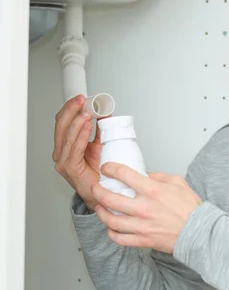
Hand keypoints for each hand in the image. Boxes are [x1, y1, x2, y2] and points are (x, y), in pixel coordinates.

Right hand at [53, 94, 107, 210]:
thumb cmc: (100, 172)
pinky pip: (74, 149)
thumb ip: (101, 129)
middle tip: (81, 100)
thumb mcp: (101, 144)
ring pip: (66, 136)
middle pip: (61, 126)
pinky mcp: (69, 168)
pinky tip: (87, 126)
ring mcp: (63, 160)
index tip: (80, 98)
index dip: (69, 108)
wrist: (104, 192)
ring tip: (86, 112)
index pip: (63, 122)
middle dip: (71, 110)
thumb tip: (106, 113)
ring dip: (77, 122)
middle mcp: (61, 152)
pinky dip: (80, 136)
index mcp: (66, 145)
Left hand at [92, 163, 201, 253]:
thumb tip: (143, 175)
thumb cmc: (190, 208)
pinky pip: (118, 238)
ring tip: (100, 207)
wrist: (198, 232)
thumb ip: (158, 176)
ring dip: (100, 212)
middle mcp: (144, 207)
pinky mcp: (142, 240)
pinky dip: (111, 232)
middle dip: (97, 190)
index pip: (124, 174)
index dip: (110, 168)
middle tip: (96, 188)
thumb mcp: (178, 182)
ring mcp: (141, 225)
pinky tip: (111, 227)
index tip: (107, 168)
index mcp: (153, 190)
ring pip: (110, 219)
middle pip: (109, 197)